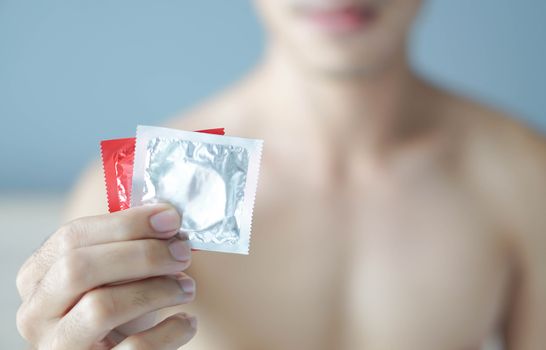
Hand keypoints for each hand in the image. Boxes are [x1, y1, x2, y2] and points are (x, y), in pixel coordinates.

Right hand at [16, 204, 196, 348]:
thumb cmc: (117, 305)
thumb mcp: (113, 272)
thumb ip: (128, 244)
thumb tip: (167, 218)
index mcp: (38, 275)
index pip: (72, 237)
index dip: (125, 223)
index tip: (169, 218)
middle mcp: (36, 313)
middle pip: (80, 268)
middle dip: (141, 254)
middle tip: (182, 252)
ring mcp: (58, 347)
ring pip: (101, 308)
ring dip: (157, 290)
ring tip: (187, 287)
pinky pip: (134, 348)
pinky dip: (169, 331)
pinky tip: (186, 321)